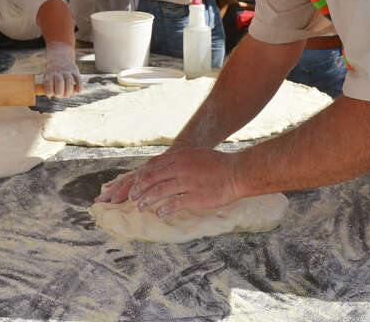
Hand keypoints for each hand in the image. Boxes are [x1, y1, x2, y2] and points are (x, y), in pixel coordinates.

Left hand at [42, 42, 80, 97]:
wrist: (60, 57)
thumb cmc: (53, 72)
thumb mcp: (47, 76)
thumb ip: (47, 86)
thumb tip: (49, 96)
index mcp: (49, 74)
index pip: (49, 84)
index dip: (50, 92)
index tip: (52, 94)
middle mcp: (58, 71)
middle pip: (59, 82)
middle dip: (60, 92)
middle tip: (61, 95)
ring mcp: (66, 70)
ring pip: (69, 80)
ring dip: (69, 90)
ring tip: (67, 96)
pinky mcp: (74, 70)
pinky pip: (78, 78)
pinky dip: (79, 85)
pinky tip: (79, 91)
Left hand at [106, 148, 241, 216]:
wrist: (237, 172)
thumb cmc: (218, 164)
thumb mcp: (195, 155)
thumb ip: (180, 159)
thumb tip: (165, 165)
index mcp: (180, 157)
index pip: (153, 165)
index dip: (141, 175)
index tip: (135, 183)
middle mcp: (180, 168)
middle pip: (152, 178)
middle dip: (139, 189)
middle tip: (132, 197)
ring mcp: (187, 182)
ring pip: (159, 191)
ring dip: (147, 200)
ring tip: (140, 207)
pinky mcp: (195, 196)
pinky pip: (174, 204)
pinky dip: (164, 209)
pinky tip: (159, 214)